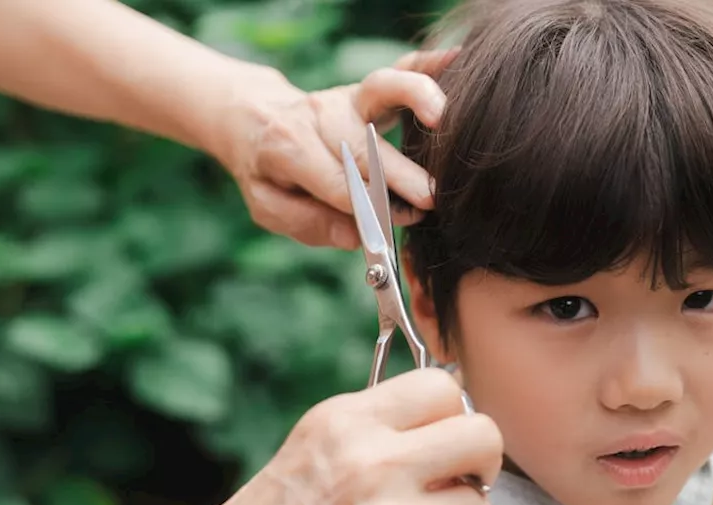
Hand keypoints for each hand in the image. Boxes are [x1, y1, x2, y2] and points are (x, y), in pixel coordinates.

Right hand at [137, 368, 515, 504]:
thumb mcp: (299, 457)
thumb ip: (363, 437)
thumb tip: (433, 426)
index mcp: (340, 424)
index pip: (440, 386)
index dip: (453, 413)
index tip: (447, 436)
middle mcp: (372, 464)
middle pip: (481, 434)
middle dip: (480, 460)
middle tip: (462, 481)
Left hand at [209, 48, 458, 249]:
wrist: (256, 118)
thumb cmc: (270, 170)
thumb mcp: (270, 205)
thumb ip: (308, 223)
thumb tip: (355, 236)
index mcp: (290, 148)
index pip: (336, 183)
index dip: (369, 206)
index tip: (398, 222)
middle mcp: (320, 116)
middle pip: (365, 145)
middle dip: (400, 172)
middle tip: (431, 198)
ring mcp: (346, 97)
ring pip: (383, 90)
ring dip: (416, 99)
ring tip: (443, 119)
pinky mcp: (368, 88)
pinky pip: (401, 67)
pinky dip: (430, 63)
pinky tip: (456, 60)